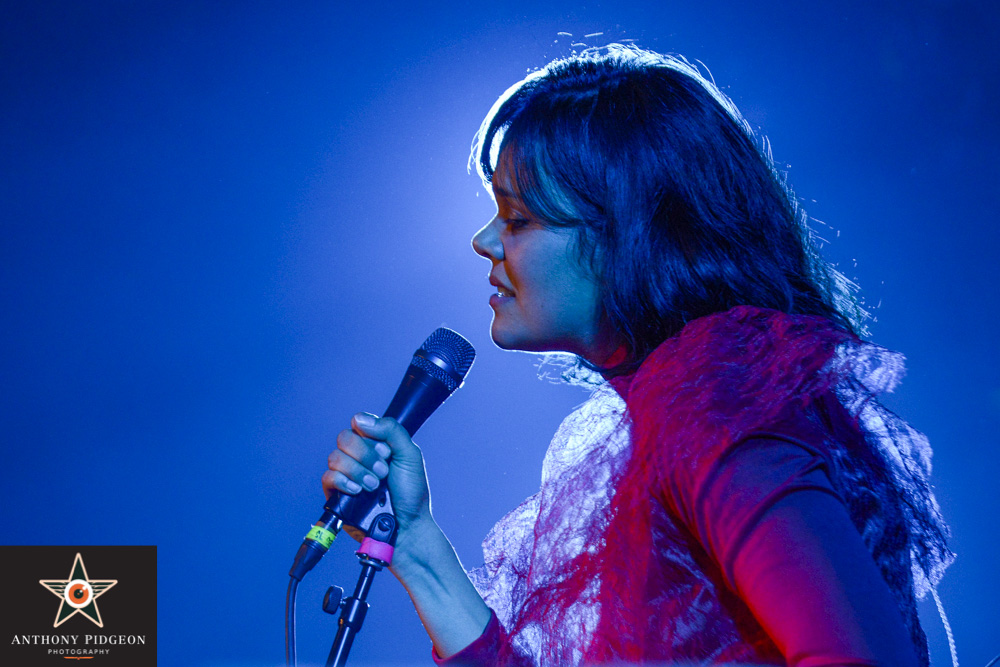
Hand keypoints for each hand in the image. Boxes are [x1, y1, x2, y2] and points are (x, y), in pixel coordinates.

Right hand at [322, 412, 432, 538]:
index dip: (371, 437)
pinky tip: (358, 491)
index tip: (387, 453)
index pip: (359, 424)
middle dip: (366, 455)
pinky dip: (344, 481)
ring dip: (358, 471)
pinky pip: (327, 477)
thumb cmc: (411, 492)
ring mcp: (346, 474)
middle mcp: (358, 457)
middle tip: (383, 472)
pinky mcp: (336, 493)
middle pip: (344, 438)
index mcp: (375, 444)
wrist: (406, 525)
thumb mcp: (410, 455)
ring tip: (374, 486)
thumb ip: (391, 430)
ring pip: (335, 457)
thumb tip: (359, 419)